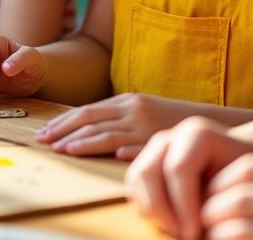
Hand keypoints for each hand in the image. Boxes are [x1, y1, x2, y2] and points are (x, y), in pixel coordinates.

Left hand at [36, 92, 192, 158]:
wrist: (208, 122)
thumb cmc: (170, 121)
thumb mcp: (141, 112)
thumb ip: (117, 117)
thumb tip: (85, 129)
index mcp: (126, 100)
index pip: (86, 110)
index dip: (63, 121)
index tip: (44, 131)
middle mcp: (132, 109)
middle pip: (90, 119)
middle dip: (63, 130)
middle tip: (43, 141)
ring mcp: (144, 125)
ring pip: (106, 133)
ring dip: (81, 142)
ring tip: (62, 150)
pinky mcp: (158, 139)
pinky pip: (134, 145)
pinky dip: (117, 148)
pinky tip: (103, 153)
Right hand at [125, 116, 252, 239]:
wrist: (238, 168)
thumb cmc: (244, 181)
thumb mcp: (239, 188)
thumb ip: (218, 202)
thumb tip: (195, 232)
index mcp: (196, 133)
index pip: (178, 169)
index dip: (183, 205)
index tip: (195, 233)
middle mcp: (170, 136)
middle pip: (148, 172)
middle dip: (163, 211)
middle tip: (183, 235)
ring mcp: (153, 148)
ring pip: (136, 179)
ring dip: (152, 212)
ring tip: (176, 231)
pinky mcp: (144, 162)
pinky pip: (132, 186)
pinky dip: (145, 208)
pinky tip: (169, 223)